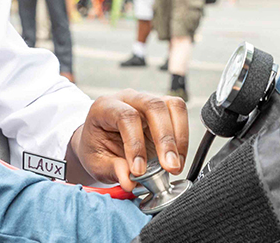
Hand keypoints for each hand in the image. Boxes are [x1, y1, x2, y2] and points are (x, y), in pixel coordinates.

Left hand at [70, 89, 188, 190]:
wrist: (98, 140)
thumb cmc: (97, 148)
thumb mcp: (97, 163)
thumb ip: (113, 170)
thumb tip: (130, 182)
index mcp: (105, 107)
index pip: (125, 116)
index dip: (135, 143)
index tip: (139, 171)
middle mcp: (128, 98)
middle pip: (153, 105)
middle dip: (165, 138)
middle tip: (170, 167)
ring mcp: (147, 100)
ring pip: (172, 105)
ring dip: (179, 137)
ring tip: (176, 165)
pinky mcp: (163, 109)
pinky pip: (179, 114)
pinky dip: (183, 138)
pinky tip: (178, 159)